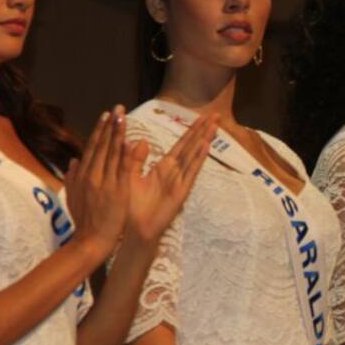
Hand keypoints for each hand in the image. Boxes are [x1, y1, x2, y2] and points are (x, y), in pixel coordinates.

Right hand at [65, 106, 133, 255]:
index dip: (100, 130)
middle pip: (102, 145)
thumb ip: (71, 178)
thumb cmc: (84, 221)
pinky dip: (126, 153)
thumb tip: (73, 161)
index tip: (106, 115)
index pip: (93, 148)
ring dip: (117, 133)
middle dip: (110, 125)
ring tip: (122, 116)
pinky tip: (130, 140)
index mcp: (83, 175)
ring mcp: (104, 182)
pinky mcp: (117, 190)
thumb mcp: (73, 197)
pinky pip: (122, 168)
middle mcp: (92, 175)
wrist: (91, 239)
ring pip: (111, 153)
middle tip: (117, 108)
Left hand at [124, 115, 214, 244]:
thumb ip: (134, 159)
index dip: (191, 130)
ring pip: (194, 156)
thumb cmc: (132, 207)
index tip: (201, 115)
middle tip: (215, 114)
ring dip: (204, 140)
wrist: (135, 230)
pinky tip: (205, 146)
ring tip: (214, 125)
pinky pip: (191, 171)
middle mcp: (174, 172)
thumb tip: (139, 139)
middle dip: (202, 130)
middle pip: (191, 146)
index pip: (181, 144)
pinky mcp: (181, 191)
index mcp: (163, 167)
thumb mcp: (129, 177)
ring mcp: (179, 181)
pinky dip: (198, 158)